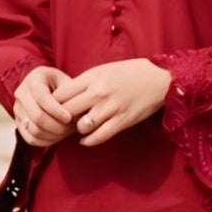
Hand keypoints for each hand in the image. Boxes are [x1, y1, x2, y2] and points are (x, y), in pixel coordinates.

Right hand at [13, 64, 76, 147]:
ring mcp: (17, 109)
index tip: (69, 118)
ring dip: (54, 135)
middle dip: (58, 126)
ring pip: (34, 130)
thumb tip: (76, 114)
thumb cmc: (60, 84)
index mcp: (33, 79)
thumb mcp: (67, 82)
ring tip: (67, 131)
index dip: (56, 110)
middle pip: (37, 117)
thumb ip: (71, 95)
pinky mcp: (18, 123)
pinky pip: (31, 139)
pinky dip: (46, 141)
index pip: (42, 97)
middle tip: (72, 128)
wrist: (47, 87)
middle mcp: (21, 93)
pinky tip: (58, 137)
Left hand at [56, 58, 171, 146]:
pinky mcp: (122, 121)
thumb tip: (63, 98)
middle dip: (63, 119)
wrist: (158, 78)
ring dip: (78, 129)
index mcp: (92, 77)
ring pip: (81, 126)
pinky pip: (98, 136)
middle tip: (64, 122)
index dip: (53, 104)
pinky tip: (86, 139)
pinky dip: (88, 141)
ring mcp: (111, 108)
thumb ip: (84, 83)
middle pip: (67, 111)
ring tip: (80, 127)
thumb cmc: (128, 73)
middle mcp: (99, 92)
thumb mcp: (103, 70)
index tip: (54, 109)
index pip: (61, 94)